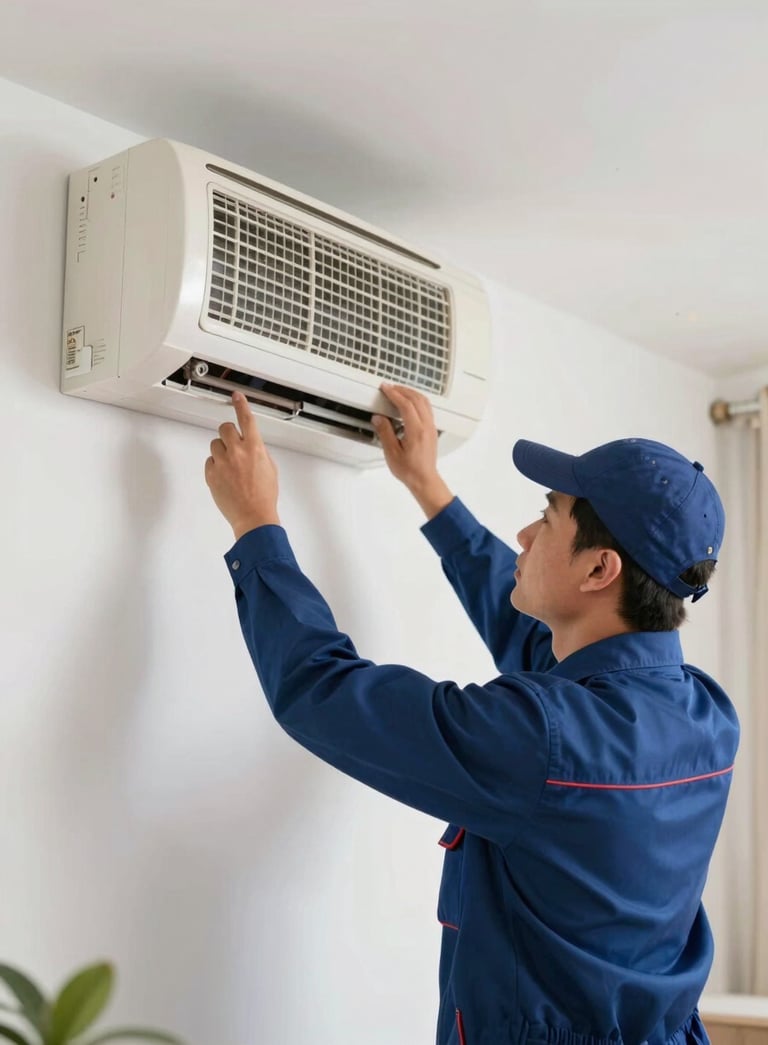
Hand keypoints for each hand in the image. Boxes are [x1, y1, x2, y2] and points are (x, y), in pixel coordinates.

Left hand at [205, 392, 279, 538]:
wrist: (253, 516)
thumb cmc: (264, 496)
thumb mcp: (270, 468)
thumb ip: (259, 451)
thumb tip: (251, 444)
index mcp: (255, 448)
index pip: (246, 419)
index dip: (241, 404)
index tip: (236, 396)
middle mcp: (237, 452)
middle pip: (225, 428)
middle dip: (229, 434)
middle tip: (233, 445)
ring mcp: (222, 463)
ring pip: (215, 444)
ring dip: (222, 451)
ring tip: (230, 467)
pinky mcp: (211, 474)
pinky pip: (210, 461)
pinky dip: (216, 466)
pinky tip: (225, 477)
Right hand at [373, 384, 453, 518]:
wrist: (424, 480)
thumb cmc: (410, 470)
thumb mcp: (392, 453)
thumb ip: (385, 432)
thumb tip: (379, 418)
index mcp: (416, 431)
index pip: (406, 405)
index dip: (394, 393)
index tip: (386, 388)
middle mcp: (426, 427)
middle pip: (417, 399)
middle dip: (403, 390)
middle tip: (390, 387)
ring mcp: (431, 428)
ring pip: (424, 402)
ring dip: (411, 394)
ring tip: (399, 392)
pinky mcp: (432, 430)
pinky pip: (427, 408)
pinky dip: (417, 401)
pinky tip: (409, 404)